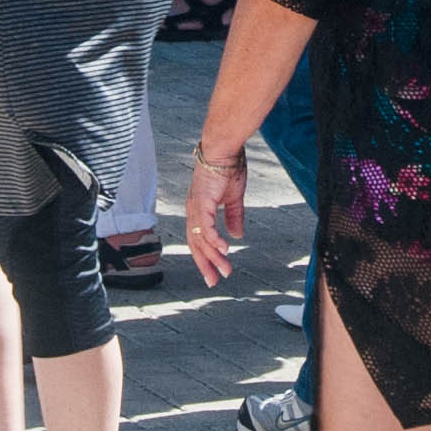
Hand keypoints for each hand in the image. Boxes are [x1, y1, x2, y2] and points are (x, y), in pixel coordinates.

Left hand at [185, 151, 248, 284]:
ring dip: (213, 256)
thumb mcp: (234, 197)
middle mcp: (193, 211)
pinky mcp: (201, 202)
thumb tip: (236, 236)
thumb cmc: (228, 167)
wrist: (224, 148)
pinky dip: (213, 239)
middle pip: (196, 244)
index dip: (206, 257)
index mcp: (199, 210)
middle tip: (213, 281)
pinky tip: (224, 249)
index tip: (214, 272)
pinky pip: (206, 226)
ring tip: (225, 270)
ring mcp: (196, 207)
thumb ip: (234, 217)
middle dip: (205, 264)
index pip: (199, 239)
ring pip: (201, 239)